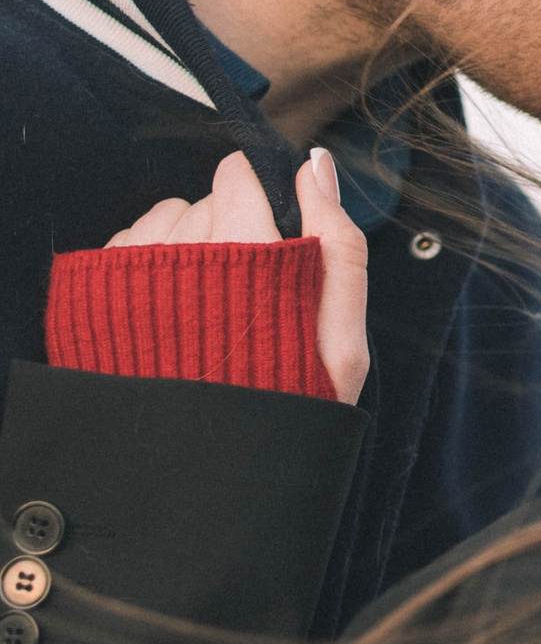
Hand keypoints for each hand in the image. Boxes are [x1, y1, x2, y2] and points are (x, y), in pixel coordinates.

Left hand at [107, 148, 370, 405]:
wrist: (204, 477)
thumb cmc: (285, 412)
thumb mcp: (341, 343)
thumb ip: (340, 246)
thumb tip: (316, 165)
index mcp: (248, 258)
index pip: (240, 175)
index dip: (264, 200)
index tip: (273, 239)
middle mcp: (183, 256)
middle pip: (207, 202)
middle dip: (230, 237)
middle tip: (247, 302)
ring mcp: (132, 276)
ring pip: (166, 223)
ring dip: (188, 253)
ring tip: (207, 317)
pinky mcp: (96, 295)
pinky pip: (126, 250)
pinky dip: (148, 274)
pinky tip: (170, 322)